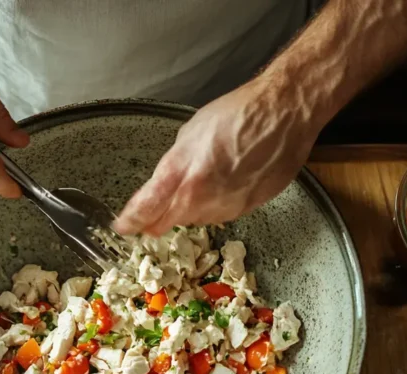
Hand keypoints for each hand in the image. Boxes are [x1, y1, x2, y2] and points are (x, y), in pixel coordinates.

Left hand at [113, 78, 320, 235]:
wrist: (283, 114)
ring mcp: (226, 207)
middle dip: (159, 217)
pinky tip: (225, 180)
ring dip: (191, 208)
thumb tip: (163, 185)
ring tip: (204, 178)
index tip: (123, 226)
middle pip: (168, 222)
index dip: (130, 221)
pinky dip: (216, 203)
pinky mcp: (247, 209)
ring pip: (195, 220)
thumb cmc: (239, 114)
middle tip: (157, 207)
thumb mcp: (189, 134)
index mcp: (181, 174)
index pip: (145, 210)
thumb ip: (172, 167)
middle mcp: (201, 197)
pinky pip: (221, 214)